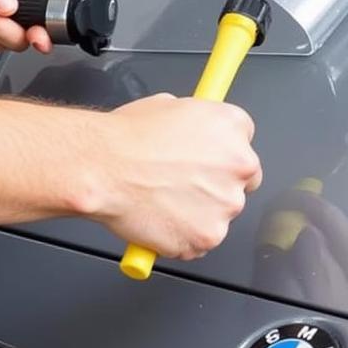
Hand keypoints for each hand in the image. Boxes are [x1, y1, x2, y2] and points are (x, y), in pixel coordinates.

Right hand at [91, 94, 262, 260]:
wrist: (103, 167)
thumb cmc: (127, 137)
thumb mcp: (171, 106)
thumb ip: (197, 124)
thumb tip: (196, 132)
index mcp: (233, 127)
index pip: (244, 144)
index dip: (222, 155)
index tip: (209, 162)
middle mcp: (239, 164)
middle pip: (241, 181)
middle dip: (216, 186)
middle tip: (183, 185)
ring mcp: (226, 203)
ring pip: (220, 213)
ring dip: (200, 213)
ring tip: (164, 202)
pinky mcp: (208, 235)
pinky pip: (200, 241)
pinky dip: (182, 238)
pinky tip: (159, 220)